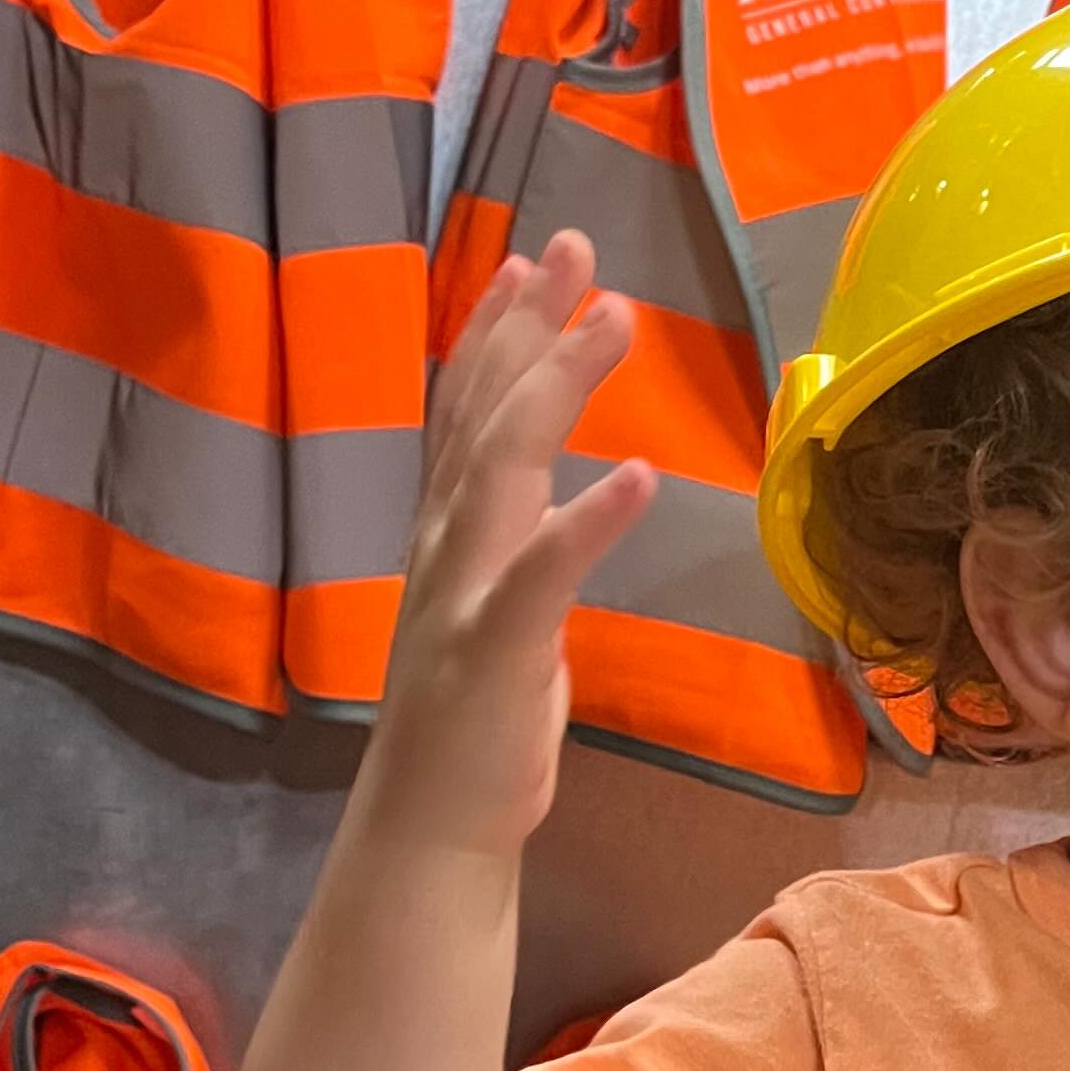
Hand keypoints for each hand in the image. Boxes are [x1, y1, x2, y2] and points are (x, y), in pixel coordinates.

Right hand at [363, 231, 651, 862]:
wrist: (430, 826)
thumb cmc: (473, 721)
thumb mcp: (492, 605)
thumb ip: (513, 539)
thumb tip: (553, 482)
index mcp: (446, 532)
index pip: (465, 409)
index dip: (496, 330)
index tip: (533, 260)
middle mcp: (444, 545)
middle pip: (483, 411)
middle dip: (529, 324)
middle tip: (574, 244)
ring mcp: (462, 595)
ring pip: (503, 467)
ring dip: (557, 386)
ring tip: (614, 318)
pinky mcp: (495, 654)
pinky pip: (542, 577)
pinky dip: (587, 522)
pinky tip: (639, 475)